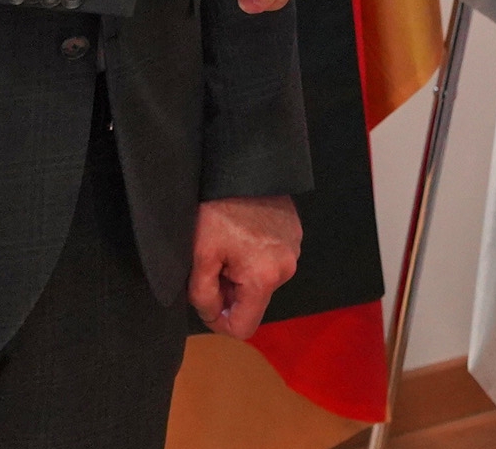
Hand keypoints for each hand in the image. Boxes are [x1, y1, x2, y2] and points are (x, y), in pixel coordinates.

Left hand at [189, 194, 300, 338]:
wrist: (243, 166)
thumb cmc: (217, 210)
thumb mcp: (200, 256)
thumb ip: (202, 295)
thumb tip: (213, 313)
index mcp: (265, 278)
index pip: (244, 328)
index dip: (219, 322)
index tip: (205, 299)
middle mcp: (287, 269)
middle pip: (253, 303)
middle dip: (230, 292)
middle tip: (214, 262)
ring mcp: (295, 250)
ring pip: (262, 282)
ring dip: (242, 274)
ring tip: (228, 245)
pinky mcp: (295, 233)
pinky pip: (272, 260)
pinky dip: (254, 256)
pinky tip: (242, 234)